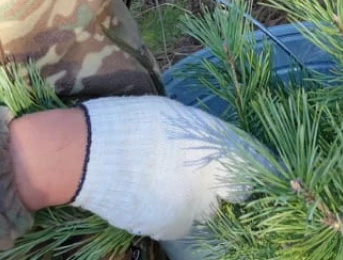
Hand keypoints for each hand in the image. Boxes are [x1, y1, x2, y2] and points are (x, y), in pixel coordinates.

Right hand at [71, 96, 266, 240]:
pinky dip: (175, 211)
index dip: (257, 165)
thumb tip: (218, 147)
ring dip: (199, 200)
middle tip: (206, 174)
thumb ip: (204, 134)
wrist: (85, 156)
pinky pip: (182, 221)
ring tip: (172, 182)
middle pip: (235, 190)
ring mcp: (191, 208)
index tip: (253, 167)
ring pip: (208, 209)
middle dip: (225, 184)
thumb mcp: (175, 115)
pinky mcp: (169, 227)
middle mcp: (211, 181)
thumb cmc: (130, 124)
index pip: (255, 163)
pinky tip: (154, 194)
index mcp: (215, 146)